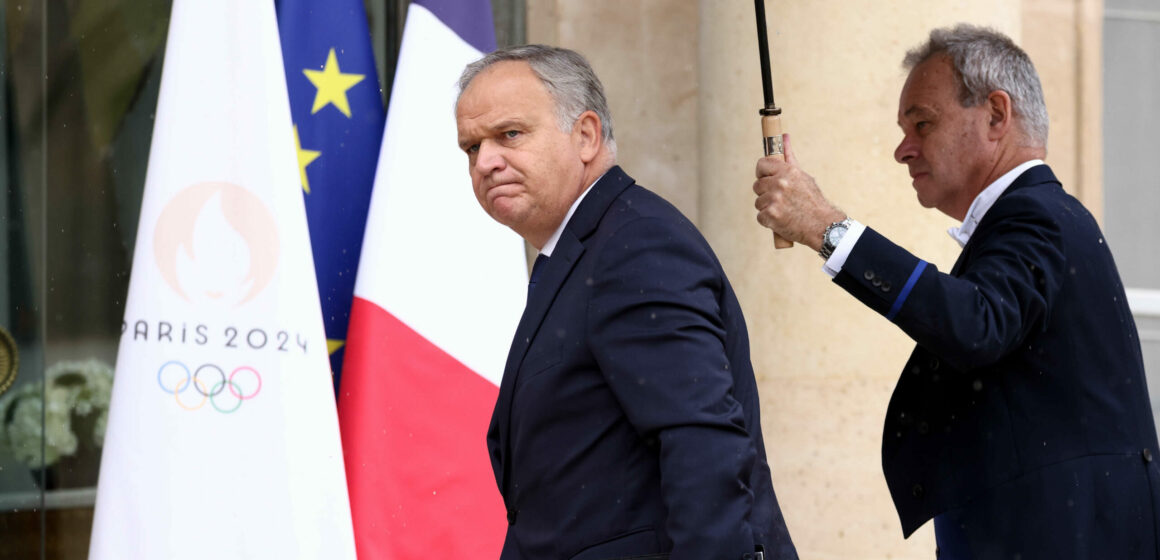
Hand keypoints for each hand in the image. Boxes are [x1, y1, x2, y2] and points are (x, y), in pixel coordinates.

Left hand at [753, 134, 845, 251]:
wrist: (822, 225)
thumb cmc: (812, 200)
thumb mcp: (802, 176)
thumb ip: (789, 157)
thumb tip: (784, 136)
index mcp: (787, 171)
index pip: (761, 164)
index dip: (763, 173)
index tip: (767, 178)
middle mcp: (779, 184)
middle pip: (757, 185)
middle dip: (766, 192)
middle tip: (781, 199)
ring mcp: (774, 201)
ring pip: (758, 202)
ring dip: (767, 207)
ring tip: (784, 210)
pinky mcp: (770, 217)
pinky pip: (760, 216)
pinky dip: (768, 220)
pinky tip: (781, 219)